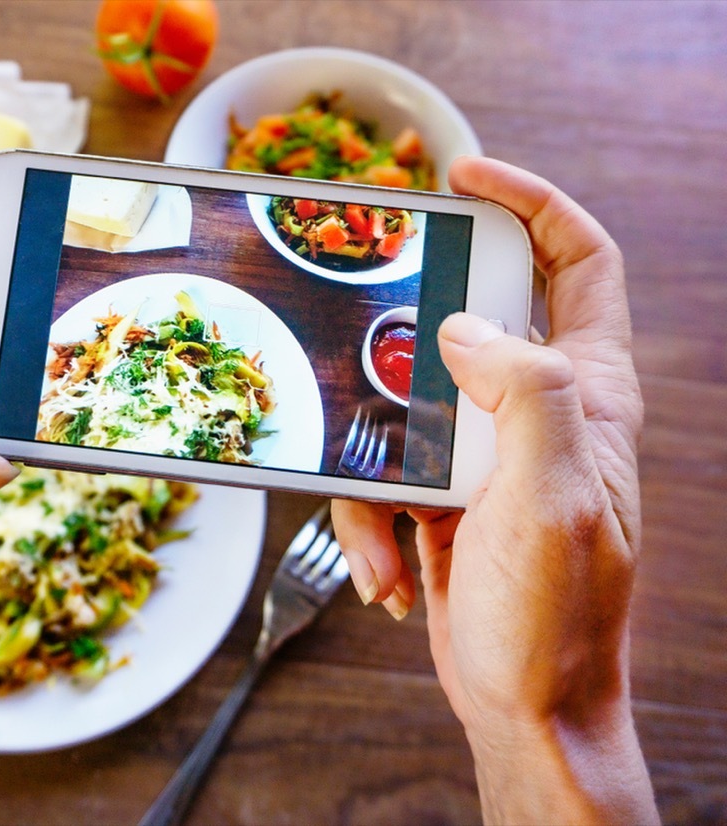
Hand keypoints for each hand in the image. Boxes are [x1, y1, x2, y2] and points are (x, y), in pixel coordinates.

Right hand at [331, 157, 656, 822]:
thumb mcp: (552, 498)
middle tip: (359, 330)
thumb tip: (463, 326)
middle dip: (406, 331)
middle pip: (466, 322)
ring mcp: (484, 455)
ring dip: (377, 476)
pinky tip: (389, 575)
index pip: (577, 263)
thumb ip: (526, 394)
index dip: (530, 203)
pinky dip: (371, 526)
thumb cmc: (557, 612)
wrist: (527, 703)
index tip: (462, 177)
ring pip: (403, 406)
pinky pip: (382, 476)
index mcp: (584, 392)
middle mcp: (536, 410)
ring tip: (392, 543)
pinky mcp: (441, 497)